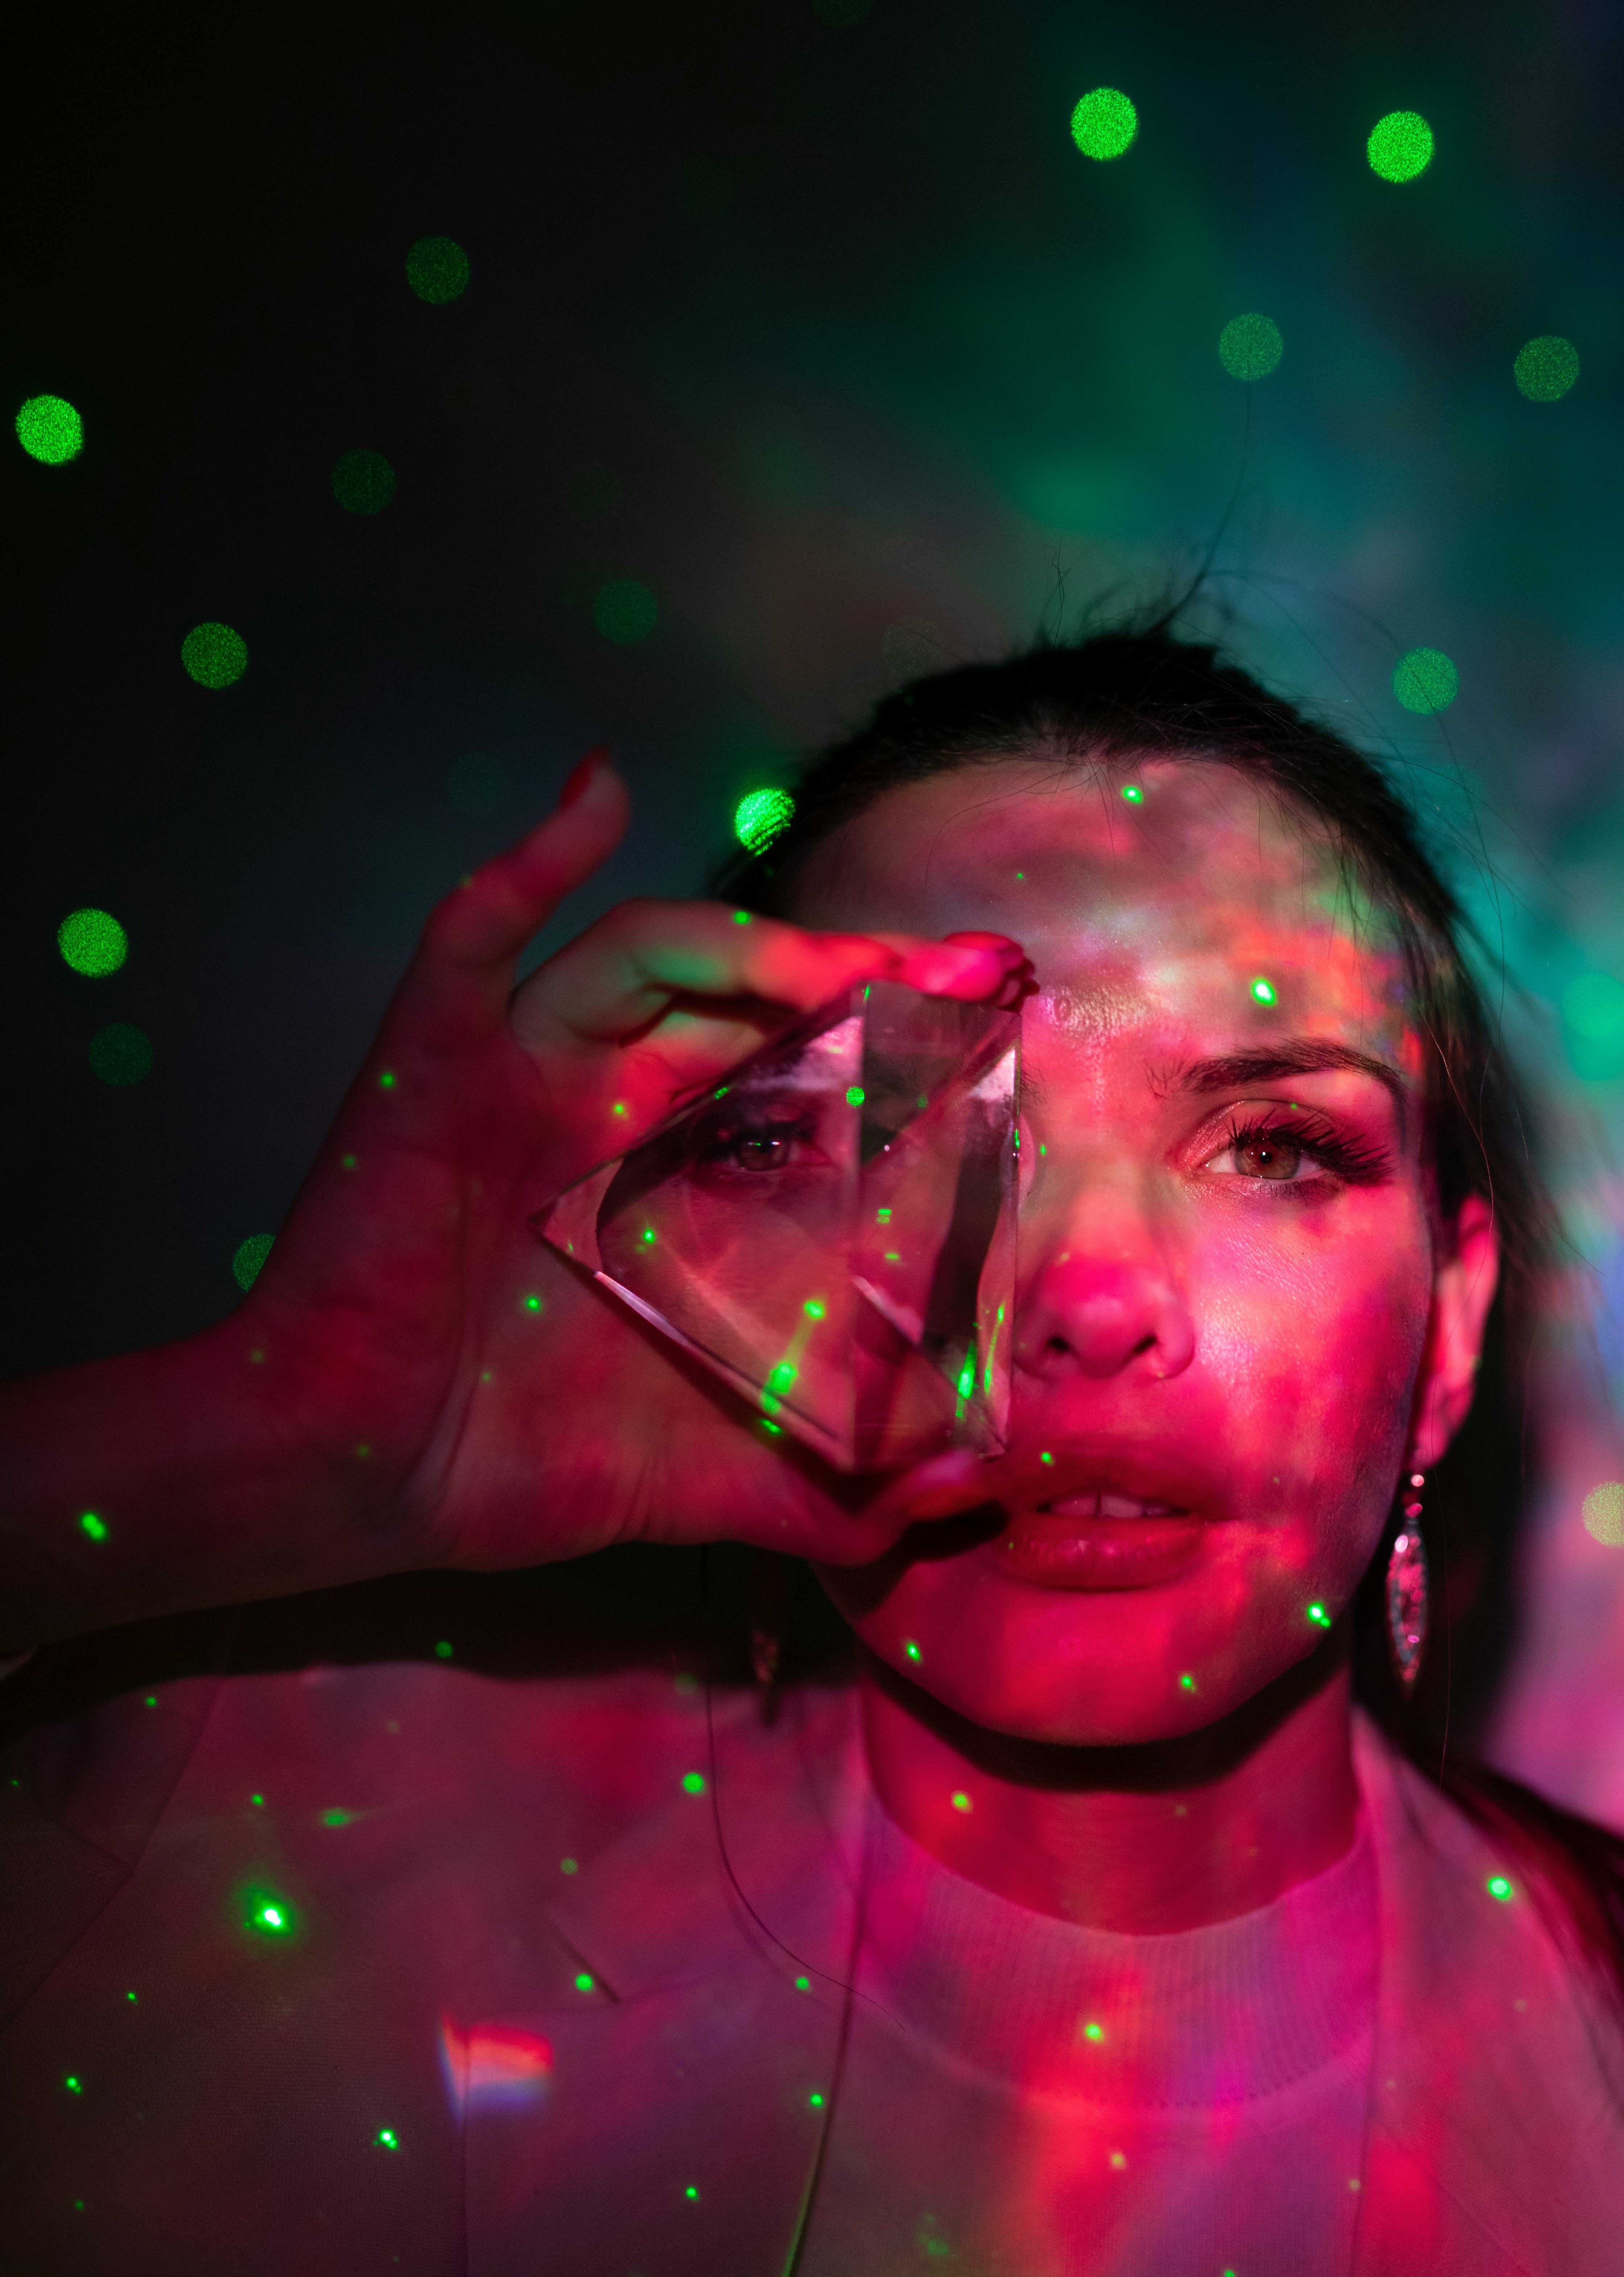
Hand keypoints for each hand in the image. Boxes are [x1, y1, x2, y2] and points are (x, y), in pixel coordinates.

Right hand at [235, 753, 1022, 1576]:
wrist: (363, 1476)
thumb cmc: (525, 1466)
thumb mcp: (721, 1479)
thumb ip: (844, 1483)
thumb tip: (976, 1479)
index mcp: (683, 1184)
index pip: (815, 1082)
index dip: (910, 1053)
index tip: (1008, 1045)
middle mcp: (616, 1111)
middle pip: (756, 1003)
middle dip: (866, 977)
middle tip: (975, 977)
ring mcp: (529, 1074)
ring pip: (652, 959)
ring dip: (756, 944)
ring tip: (856, 960)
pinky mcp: (439, 1059)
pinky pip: (477, 929)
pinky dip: (531, 854)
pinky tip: (597, 793)